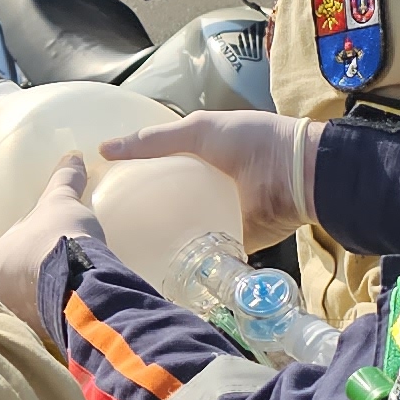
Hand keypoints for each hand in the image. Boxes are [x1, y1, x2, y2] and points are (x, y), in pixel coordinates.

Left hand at [0, 152, 104, 320]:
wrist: (81, 282)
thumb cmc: (59, 238)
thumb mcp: (61, 200)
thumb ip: (64, 179)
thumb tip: (72, 156)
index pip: (9, 251)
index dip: (28, 244)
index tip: (46, 242)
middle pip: (19, 279)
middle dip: (35, 274)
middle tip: (60, 264)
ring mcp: (18, 318)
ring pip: (33, 303)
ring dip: (47, 296)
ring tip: (71, 286)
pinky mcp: (42, 336)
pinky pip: (51, 322)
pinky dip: (61, 314)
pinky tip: (78, 306)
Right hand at [100, 110, 311, 247]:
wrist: (297, 173)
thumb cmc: (250, 141)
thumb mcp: (199, 130)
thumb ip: (154, 141)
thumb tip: (103, 151)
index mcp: (199, 161)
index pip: (158, 173)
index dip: (133, 180)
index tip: (102, 194)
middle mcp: (206, 191)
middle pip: (165, 206)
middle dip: (141, 217)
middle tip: (107, 230)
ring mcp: (219, 218)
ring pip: (181, 232)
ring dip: (160, 242)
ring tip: (124, 253)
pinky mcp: (233, 242)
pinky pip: (205, 254)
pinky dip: (187, 261)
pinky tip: (157, 268)